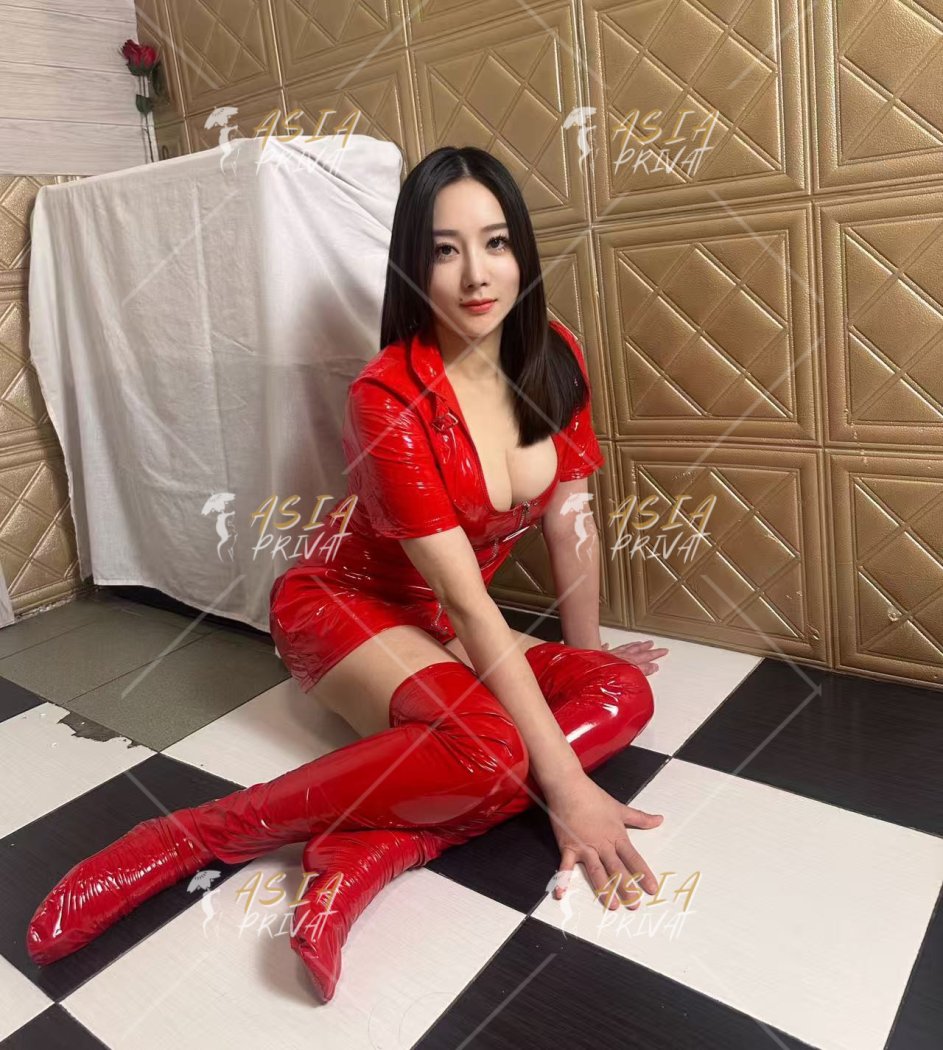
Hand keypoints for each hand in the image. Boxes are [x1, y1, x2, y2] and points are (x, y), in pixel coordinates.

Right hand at [544, 775, 663, 909]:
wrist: (569, 787)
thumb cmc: (594, 797)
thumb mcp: (620, 808)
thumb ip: (640, 818)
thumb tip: (660, 819)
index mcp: (616, 835)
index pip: (633, 858)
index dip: (643, 874)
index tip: (652, 888)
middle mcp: (602, 844)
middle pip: (617, 869)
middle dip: (627, 887)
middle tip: (635, 904)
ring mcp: (585, 847)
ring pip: (597, 872)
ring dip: (605, 889)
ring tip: (613, 905)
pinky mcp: (568, 847)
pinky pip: (566, 867)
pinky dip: (564, 880)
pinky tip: (562, 895)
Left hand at [601, 638, 667, 675]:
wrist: (590, 669)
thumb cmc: (606, 674)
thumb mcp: (630, 674)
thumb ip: (642, 671)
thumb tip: (653, 667)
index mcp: (628, 662)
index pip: (645, 657)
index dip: (655, 654)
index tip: (664, 651)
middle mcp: (620, 656)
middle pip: (636, 650)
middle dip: (647, 648)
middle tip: (654, 645)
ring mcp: (609, 655)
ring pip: (624, 648)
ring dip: (632, 646)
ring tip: (639, 643)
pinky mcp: (598, 657)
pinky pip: (605, 650)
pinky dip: (607, 648)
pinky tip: (608, 645)